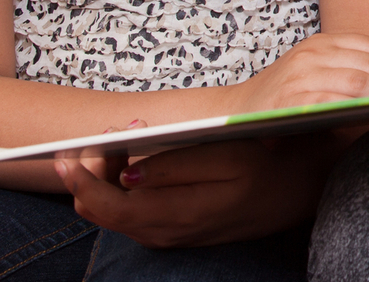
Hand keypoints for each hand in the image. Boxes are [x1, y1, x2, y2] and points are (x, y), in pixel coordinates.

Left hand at [55, 136, 325, 246]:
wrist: (299, 191)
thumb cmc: (268, 166)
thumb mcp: (230, 158)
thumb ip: (178, 166)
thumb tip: (128, 172)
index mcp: (178, 216)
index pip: (110, 208)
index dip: (83, 183)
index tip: (69, 154)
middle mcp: (165, 233)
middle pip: (103, 211)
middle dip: (88, 174)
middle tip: (100, 135)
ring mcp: (168, 234)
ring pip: (114, 211)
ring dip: (105, 176)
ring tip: (121, 137)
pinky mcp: (173, 228)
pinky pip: (131, 211)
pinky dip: (121, 184)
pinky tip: (133, 156)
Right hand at [232, 32, 368, 113]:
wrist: (231, 114)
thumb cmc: (281, 101)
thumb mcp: (315, 74)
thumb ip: (348, 73)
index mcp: (322, 43)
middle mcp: (312, 53)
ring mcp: (301, 74)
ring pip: (359, 81)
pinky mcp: (291, 99)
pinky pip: (335, 102)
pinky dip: (359, 110)